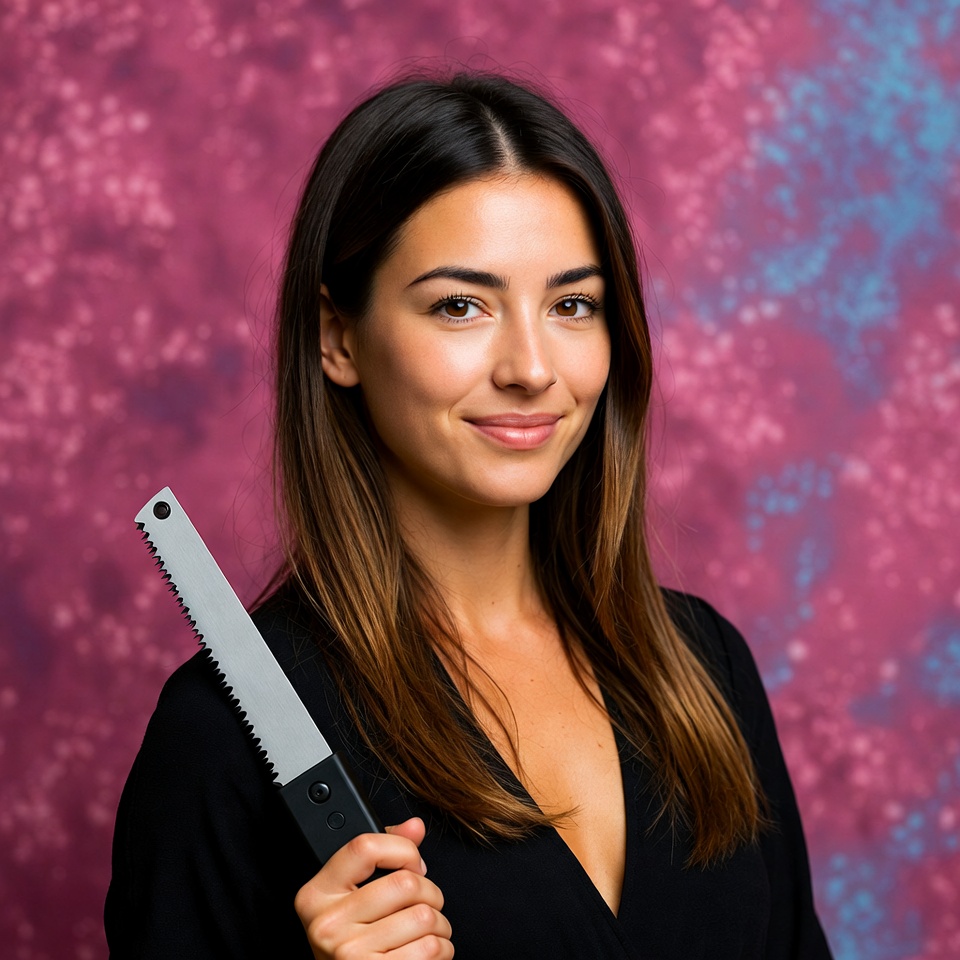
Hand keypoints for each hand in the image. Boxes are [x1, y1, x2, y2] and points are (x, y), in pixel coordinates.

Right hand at [294, 817, 453, 958]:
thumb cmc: (353, 943)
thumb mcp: (353, 897)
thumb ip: (382, 856)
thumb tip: (415, 827)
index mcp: (318, 894)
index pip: (365, 847)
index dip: (402, 849)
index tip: (413, 864)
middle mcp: (329, 924)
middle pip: (406, 883)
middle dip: (431, 893)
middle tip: (426, 903)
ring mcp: (350, 953)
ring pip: (425, 917)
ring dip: (440, 925)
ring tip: (427, 931)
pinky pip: (430, 949)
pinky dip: (441, 949)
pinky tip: (426, 950)